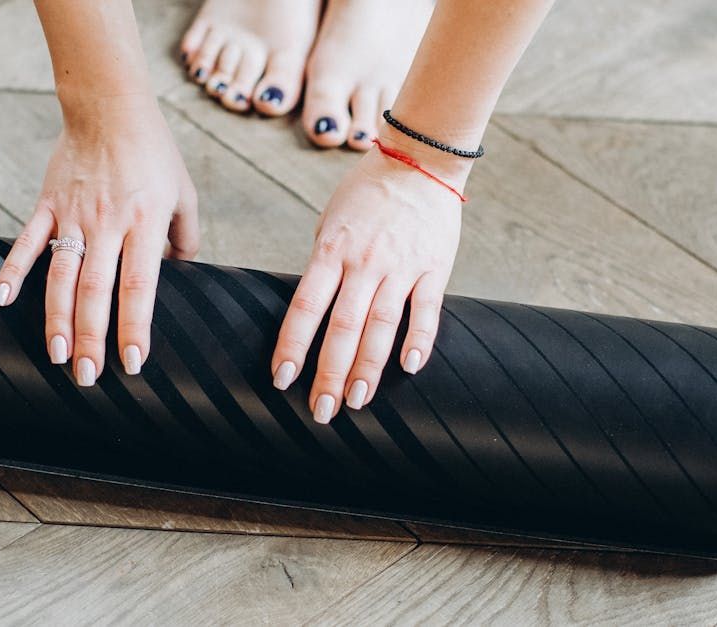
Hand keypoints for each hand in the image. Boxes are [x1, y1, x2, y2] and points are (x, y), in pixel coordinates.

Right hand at [0, 94, 197, 384]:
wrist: (109, 106)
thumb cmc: (153, 152)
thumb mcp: (184, 193)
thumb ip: (185, 237)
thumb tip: (183, 272)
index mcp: (144, 224)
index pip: (138, 287)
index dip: (134, 328)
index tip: (132, 363)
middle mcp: (108, 224)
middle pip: (95, 291)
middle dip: (90, 338)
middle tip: (87, 377)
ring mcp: (73, 215)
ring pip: (60, 276)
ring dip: (55, 319)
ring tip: (55, 356)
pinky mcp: (47, 205)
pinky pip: (26, 243)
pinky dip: (11, 271)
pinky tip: (1, 301)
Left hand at [271, 137, 466, 422]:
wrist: (419, 160)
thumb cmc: (367, 194)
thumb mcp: (331, 223)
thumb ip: (324, 265)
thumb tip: (312, 309)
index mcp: (331, 251)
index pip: (306, 306)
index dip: (293, 345)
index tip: (282, 379)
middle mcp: (363, 263)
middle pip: (342, 327)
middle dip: (330, 373)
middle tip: (321, 410)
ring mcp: (400, 267)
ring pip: (381, 327)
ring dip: (368, 369)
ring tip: (357, 402)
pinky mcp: (434, 268)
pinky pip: (426, 310)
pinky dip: (419, 340)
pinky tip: (410, 368)